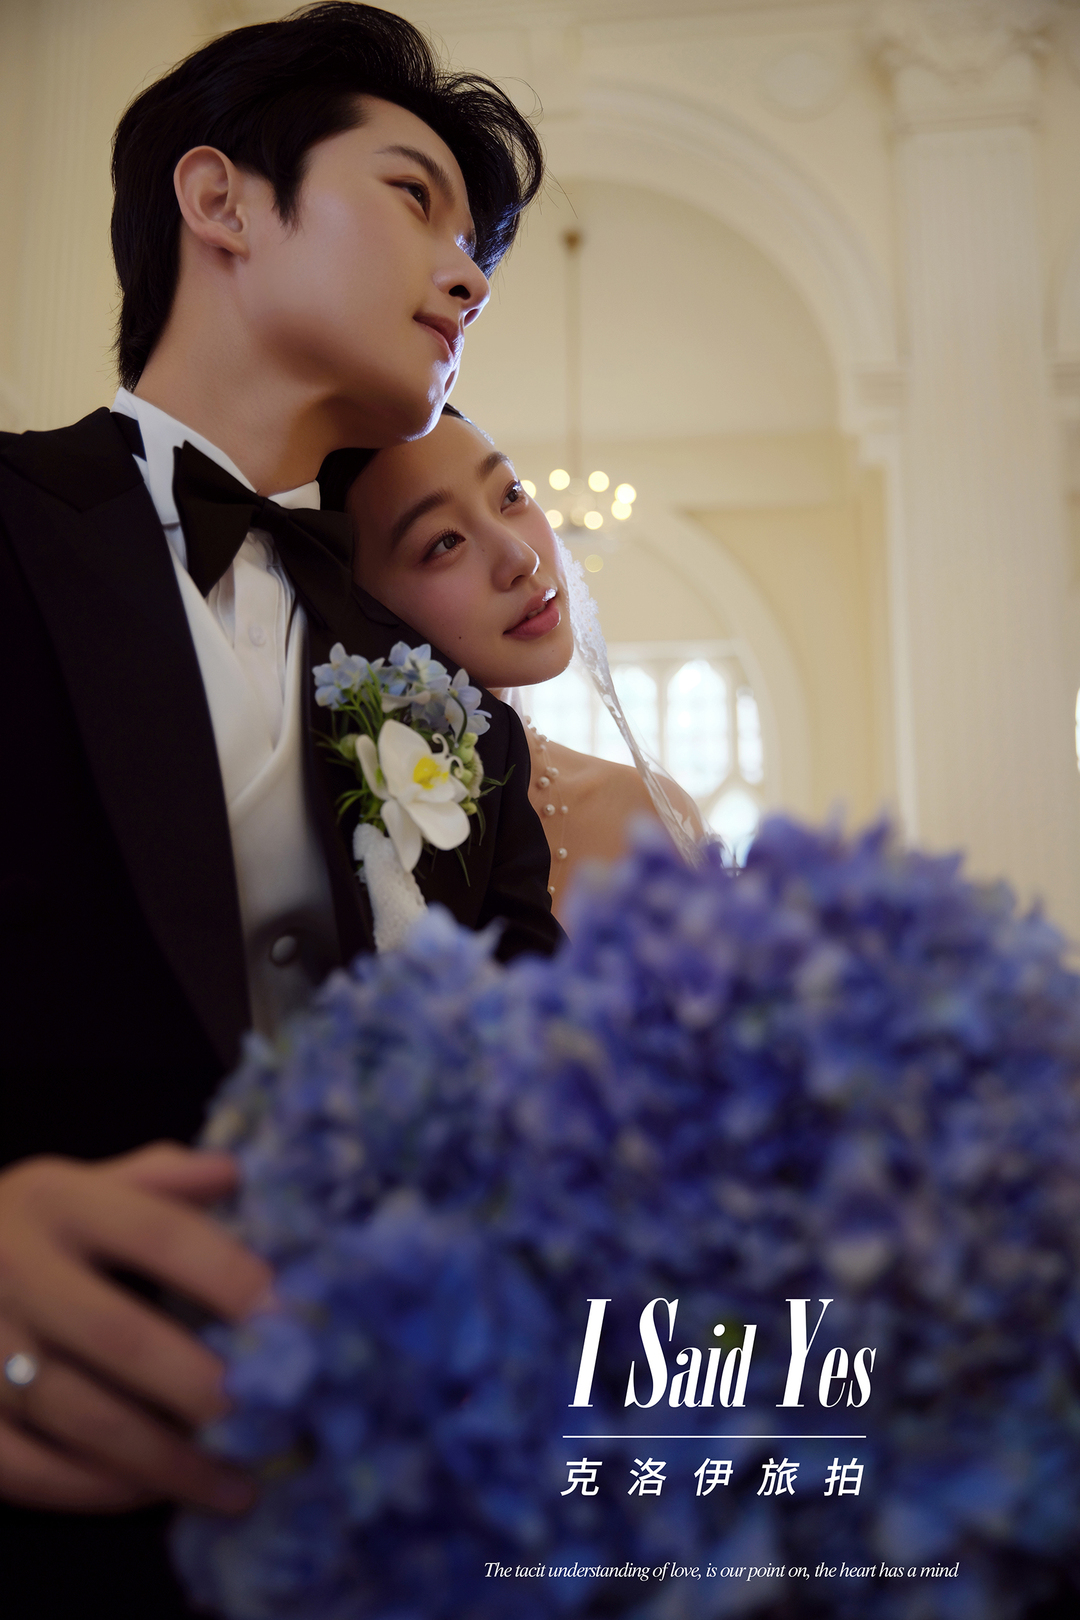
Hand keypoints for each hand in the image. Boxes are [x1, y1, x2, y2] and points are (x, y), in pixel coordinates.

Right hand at [0, 1141, 270, 1513]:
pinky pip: (27, 1467)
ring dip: (165, 1458)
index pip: (157, 1232)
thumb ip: (159, 1178)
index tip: (290, 1318)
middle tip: (270, 1416)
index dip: (227, 1275)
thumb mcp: (81, 1184)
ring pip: (79, 1414)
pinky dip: (94, 1489)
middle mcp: (13, 1269)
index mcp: (58, 1200)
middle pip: (118, 1334)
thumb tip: (234, 1174)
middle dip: (200, 1382)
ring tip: (235, 1484)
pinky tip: (152, 1493)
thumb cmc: (25, 1227)